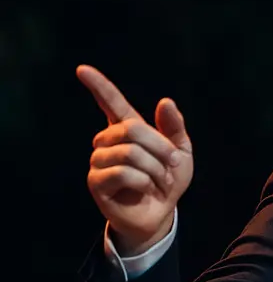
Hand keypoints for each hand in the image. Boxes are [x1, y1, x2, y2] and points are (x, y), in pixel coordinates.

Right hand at [79, 65, 193, 255]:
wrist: (161, 212)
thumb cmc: (168, 180)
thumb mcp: (181, 152)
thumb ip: (174, 127)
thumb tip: (165, 101)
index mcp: (127, 129)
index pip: (111, 103)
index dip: (98, 86)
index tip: (82, 69)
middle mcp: (108, 141)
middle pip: (132, 130)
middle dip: (161, 147)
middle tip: (173, 164)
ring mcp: (99, 160)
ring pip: (130, 153)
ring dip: (155, 168)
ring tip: (159, 181)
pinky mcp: (96, 181)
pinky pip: (124, 172)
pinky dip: (144, 181)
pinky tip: (146, 189)